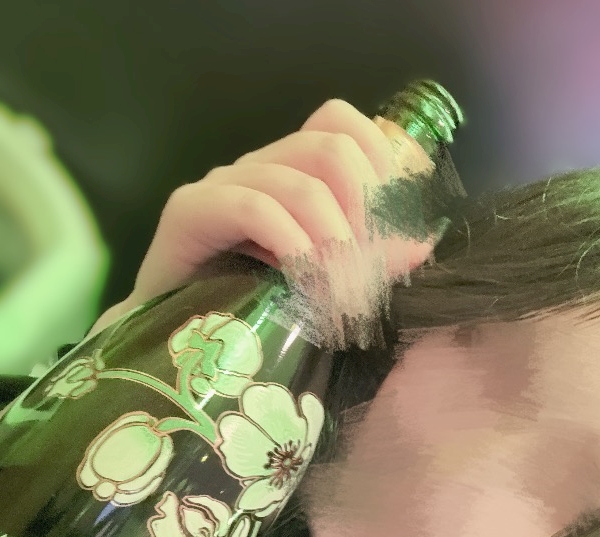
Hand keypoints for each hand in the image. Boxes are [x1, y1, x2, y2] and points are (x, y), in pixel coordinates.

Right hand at [88, 98, 438, 343]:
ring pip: (299, 181)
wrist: (176, 346)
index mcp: (294, 171)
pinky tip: (303, 281)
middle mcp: (259, 166)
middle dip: (365, 213)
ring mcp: (222, 185)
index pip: (345, 127)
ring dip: (335, 241)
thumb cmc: (256, 315)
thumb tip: (422, 247)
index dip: (382, 170)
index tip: (395, 234)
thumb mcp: (327, 285)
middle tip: (368, 275)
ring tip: (341, 293)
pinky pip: (254, 206)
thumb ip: (369, 262)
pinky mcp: (190, 211)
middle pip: (330, 149)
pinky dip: (292, 244)